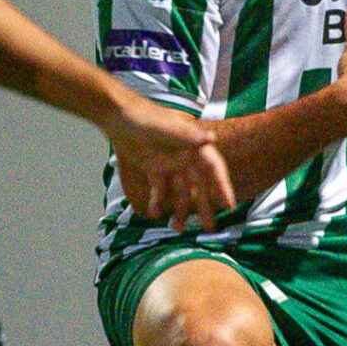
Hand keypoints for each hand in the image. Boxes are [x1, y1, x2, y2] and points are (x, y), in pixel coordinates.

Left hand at [106, 93, 234, 231]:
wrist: (117, 115)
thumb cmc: (145, 118)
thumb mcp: (167, 127)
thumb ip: (188, 136)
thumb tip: (211, 138)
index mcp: (194, 144)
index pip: (213, 168)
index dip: (222, 186)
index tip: (229, 205)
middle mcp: (185, 155)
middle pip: (199, 185)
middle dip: (204, 206)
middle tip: (210, 229)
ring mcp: (169, 163)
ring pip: (179, 190)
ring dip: (179, 209)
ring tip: (177, 229)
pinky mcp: (153, 167)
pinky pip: (159, 188)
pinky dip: (157, 201)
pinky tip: (154, 214)